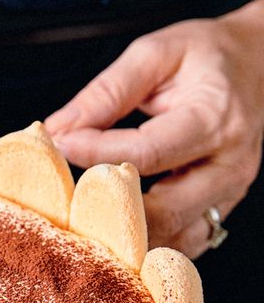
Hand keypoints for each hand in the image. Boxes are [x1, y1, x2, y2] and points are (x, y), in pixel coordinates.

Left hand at [45, 0, 263, 257]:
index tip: (59, 146)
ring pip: (173, 239)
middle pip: (163, 211)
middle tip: (66, 203)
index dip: (98, 154)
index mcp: (215, 118)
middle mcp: (228, 165)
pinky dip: (147, 248)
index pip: (148, 152)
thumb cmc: (205, 58)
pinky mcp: (219, 212)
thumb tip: (58, 129)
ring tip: (83, 225)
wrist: (258, 65)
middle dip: (110, 213)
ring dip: (125, 240)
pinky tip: (114, 236)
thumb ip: (106, 92)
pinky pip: (181, 245)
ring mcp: (227, 195)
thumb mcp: (156, 54)